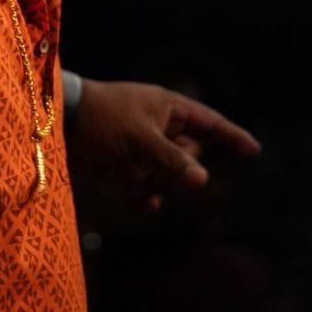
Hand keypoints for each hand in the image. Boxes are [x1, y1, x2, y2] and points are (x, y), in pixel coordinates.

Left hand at [68, 79, 260, 222]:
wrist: (57, 123)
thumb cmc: (101, 117)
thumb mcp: (139, 137)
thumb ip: (171, 160)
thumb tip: (203, 180)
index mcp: (166, 108)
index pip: (208, 122)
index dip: (230, 136)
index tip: (253, 151)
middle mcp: (157, 127)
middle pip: (188, 155)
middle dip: (181, 169)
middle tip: (157, 168)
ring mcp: (140, 148)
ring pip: (167, 175)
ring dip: (161, 183)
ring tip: (140, 179)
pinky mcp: (123, 166)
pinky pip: (147, 187)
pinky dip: (147, 196)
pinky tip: (145, 203)